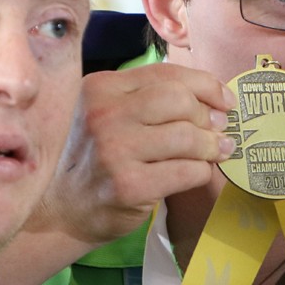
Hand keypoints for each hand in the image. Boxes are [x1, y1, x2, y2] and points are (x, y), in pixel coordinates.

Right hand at [30, 63, 235, 249]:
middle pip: (180, 100)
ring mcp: (114, 151)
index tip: (225, 100)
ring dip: (211, 146)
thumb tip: (213, 100)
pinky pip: (186, 171)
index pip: (166, 73)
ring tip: (216, 152)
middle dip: (208, 116)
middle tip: (219, 131)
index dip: (205, 85)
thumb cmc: (93, 160)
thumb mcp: (108, 116)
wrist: (60, 210)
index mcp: (101, 88)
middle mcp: (104, 114)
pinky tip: (197, 173)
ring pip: (187, 136)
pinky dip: (201, 171)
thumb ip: (148, 100)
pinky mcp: (128, 186)